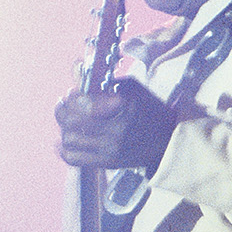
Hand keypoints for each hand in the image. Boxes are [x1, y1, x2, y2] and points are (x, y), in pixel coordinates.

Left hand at [55, 80, 174, 171]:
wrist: (168, 139)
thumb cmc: (149, 109)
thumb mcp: (131, 88)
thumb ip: (103, 81)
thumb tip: (76, 68)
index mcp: (123, 110)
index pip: (85, 104)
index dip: (74, 97)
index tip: (76, 93)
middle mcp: (115, 133)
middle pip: (71, 122)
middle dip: (63, 110)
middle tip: (66, 105)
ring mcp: (110, 151)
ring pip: (69, 140)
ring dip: (65, 128)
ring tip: (70, 121)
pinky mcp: (107, 163)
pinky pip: (74, 158)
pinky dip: (65, 149)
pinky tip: (68, 139)